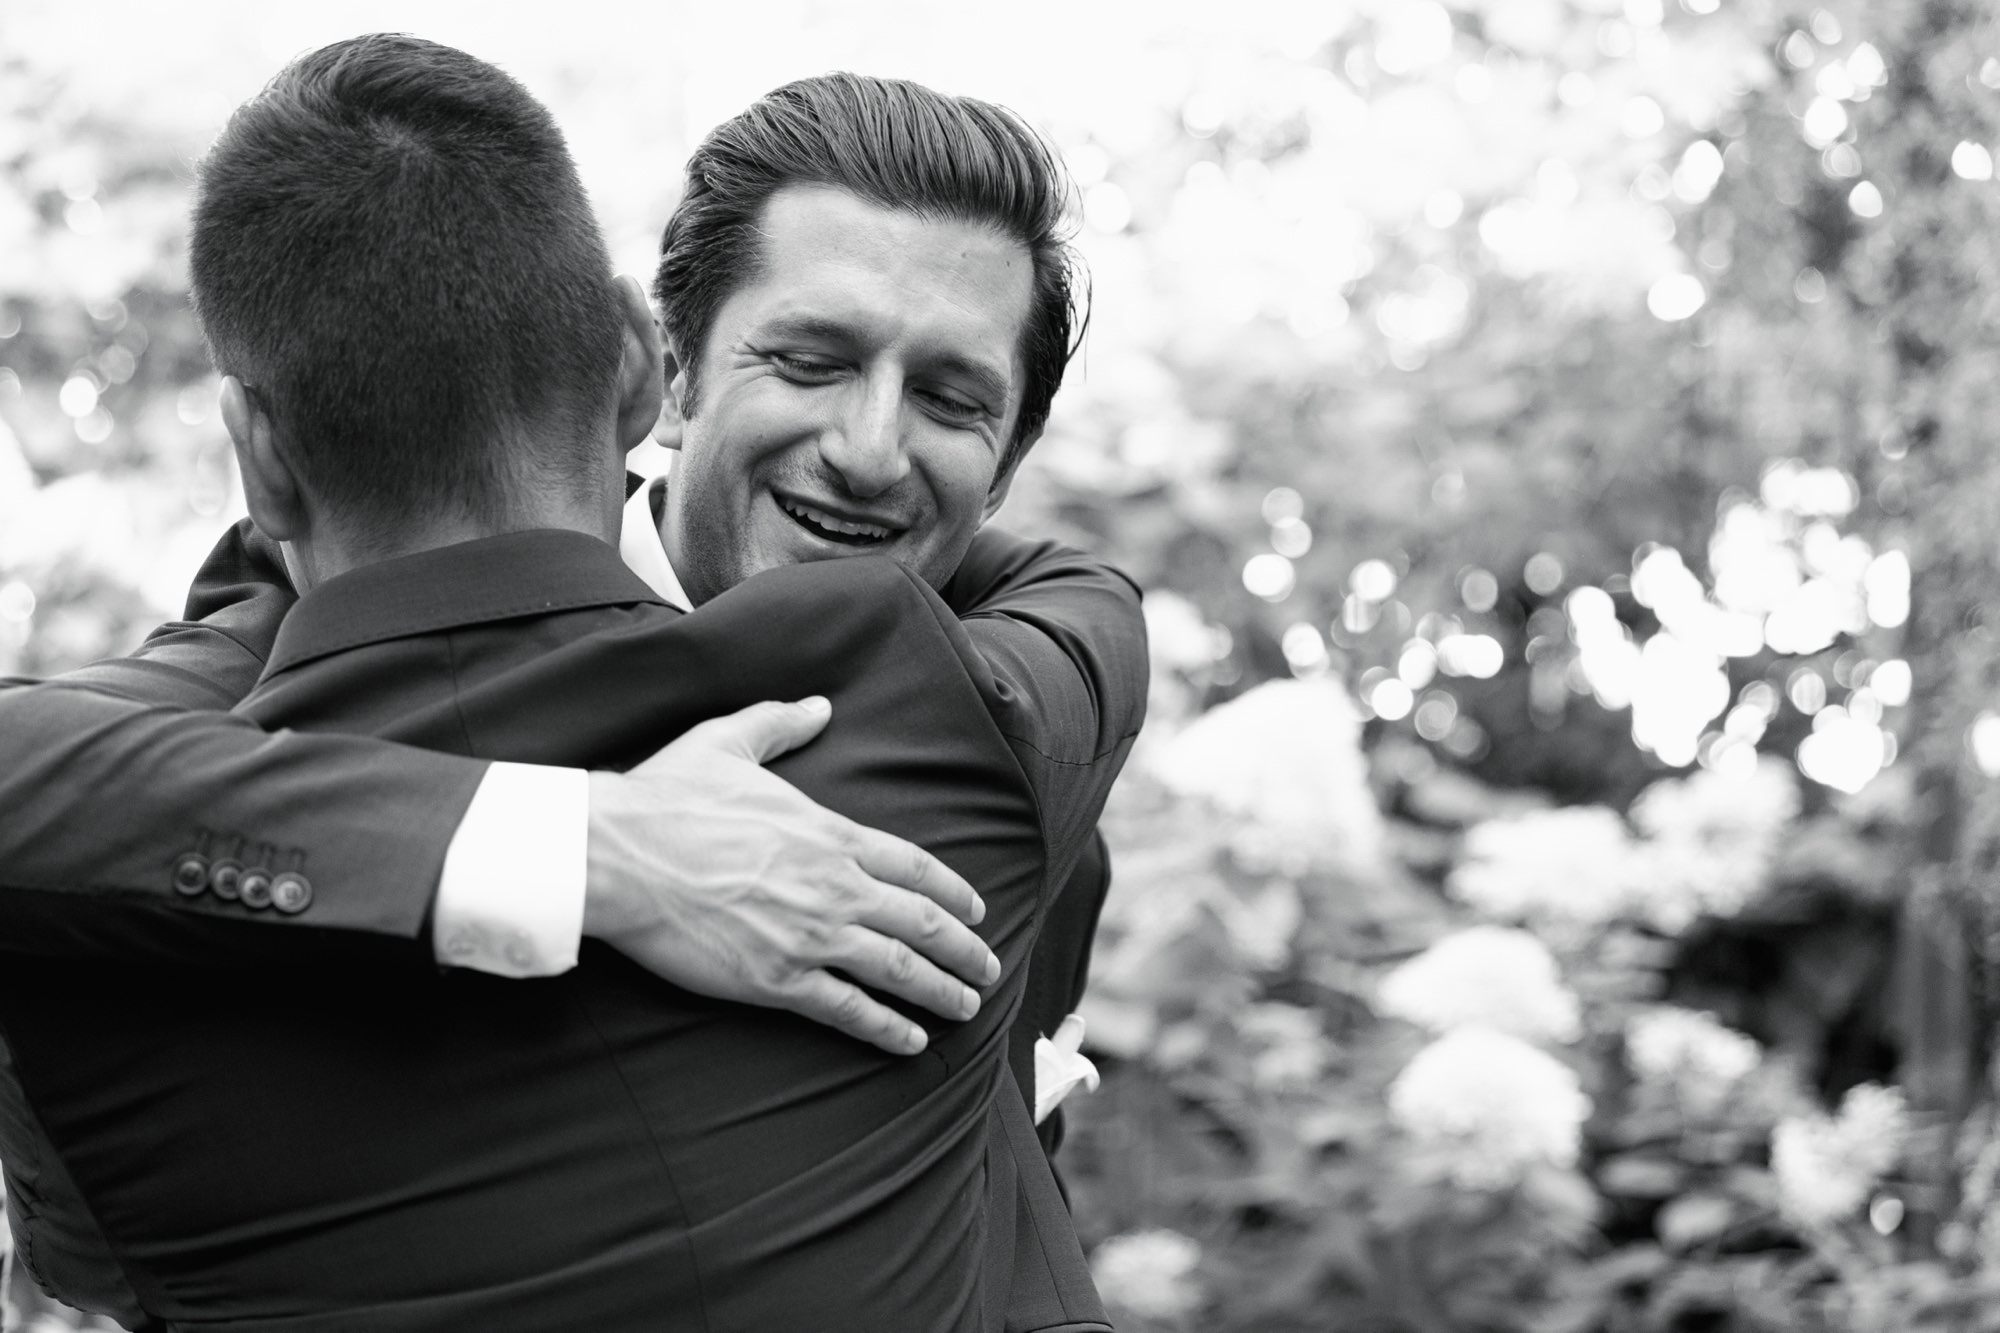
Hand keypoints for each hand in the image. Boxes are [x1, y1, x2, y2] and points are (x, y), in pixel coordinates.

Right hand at [582, 697, 1000, 1054]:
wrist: (618, 855)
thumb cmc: (667, 798)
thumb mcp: (728, 740)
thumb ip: (780, 723)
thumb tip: (818, 706)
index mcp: (830, 833)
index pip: (915, 866)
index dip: (952, 892)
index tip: (976, 910)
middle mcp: (834, 886)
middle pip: (921, 922)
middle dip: (962, 949)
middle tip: (987, 968)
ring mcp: (810, 935)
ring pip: (897, 970)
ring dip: (940, 991)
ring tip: (965, 1008)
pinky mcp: (776, 979)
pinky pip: (847, 1010)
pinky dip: (886, 1028)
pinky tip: (910, 1042)